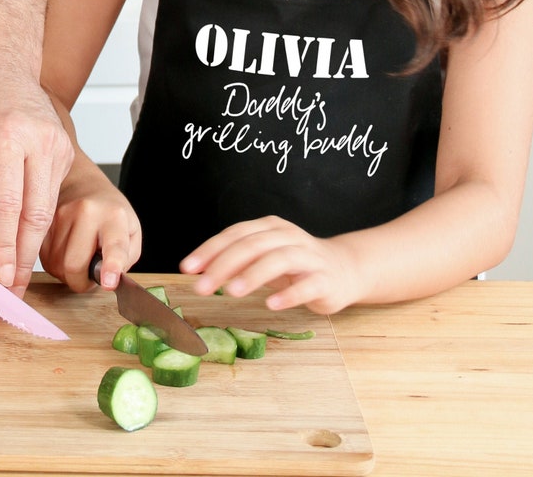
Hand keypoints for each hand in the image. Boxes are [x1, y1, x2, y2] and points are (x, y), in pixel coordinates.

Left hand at [0, 59, 73, 291]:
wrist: (1, 64)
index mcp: (7, 137)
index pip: (7, 205)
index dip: (4, 247)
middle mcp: (40, 142)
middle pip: (35, 214)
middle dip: (23, 258)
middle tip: (11, 291)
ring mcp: (57, 146)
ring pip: (47, 210)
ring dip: (31, 245)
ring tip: (15, 275)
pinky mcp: (65, 150)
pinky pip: (51, 196)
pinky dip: (37, 223)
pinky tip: (23, 242)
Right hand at [38, 157, 140, 292]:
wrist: (82, 184)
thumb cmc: (109, 213)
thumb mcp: (131, 232)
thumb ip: (125, 260)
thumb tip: (107, 280)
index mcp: (113, 217)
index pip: (114, 245)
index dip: (111, 265)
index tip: (108, 281)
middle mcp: (85, 212)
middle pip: (74, 265)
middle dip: (81, 282)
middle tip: (90, 275)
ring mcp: (60, 214)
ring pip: (56, 266)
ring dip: (67, 273)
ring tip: (78, 257)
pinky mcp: (42, 220)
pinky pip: (44, 259)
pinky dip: (55, 264)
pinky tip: (64, 251)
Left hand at [179, 216, 360, 314]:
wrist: (345, 269)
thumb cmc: (295, 264)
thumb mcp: (264, 256)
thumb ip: (237, 260)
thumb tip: (198, 272)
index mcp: (269, 227)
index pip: (234, 234)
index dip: (209, 250)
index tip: (187, 268)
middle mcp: (288, 237)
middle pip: (252, 245)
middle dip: (223, 265)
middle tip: (201, 287)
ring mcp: (309, 257)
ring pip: (278, 260)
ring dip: (252, 275)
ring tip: (232, 292)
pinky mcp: (326, 280)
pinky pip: (307, 285)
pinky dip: (288, 294)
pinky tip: (272, 304)